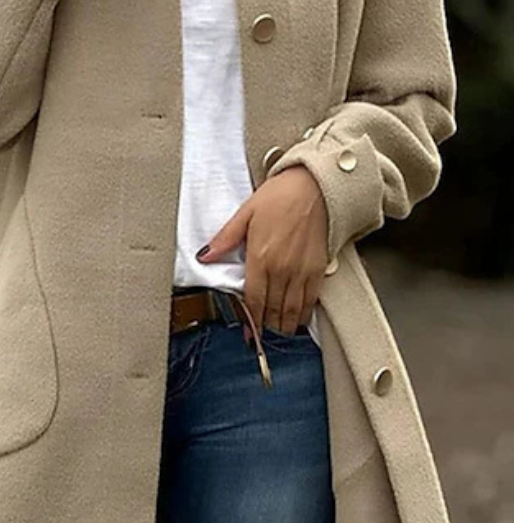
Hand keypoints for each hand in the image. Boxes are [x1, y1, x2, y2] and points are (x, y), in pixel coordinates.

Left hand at [195, 167, 328, 335]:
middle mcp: (281, 269)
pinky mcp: (318, 269)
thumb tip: (205, 256)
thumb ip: (225, 239)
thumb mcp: (246, 213)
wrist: (316, 187)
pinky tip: (297, 318)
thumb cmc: (281, 196)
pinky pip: (310, 300)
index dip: (250, 322)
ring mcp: (301, 271)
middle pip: (272, 309)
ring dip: (283, 325)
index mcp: (260, 257)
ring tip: (277, 331)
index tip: (248, 334)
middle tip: (260, 336)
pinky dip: (303, 314)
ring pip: (291, 310)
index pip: (253, 300)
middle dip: (265, 326)